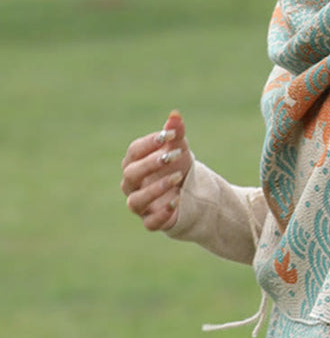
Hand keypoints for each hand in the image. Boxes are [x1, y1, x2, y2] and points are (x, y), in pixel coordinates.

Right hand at [121, 110, 191, 230]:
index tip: (170, 135)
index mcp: (135, 162)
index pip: (134, 151)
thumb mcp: (179, 149)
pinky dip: (162, 214)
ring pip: (136, 201)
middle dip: (152, 163)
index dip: (150, 142)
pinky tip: (177, 201)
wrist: (190, 192)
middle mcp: (132, 184)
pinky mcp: (152, 221)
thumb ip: (175, 133)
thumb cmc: (177, 166)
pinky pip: (150, 223)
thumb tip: (175, 115)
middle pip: (131, 174)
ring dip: (156, 188)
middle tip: (174, 155)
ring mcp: (141, 204)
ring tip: (178, 177)